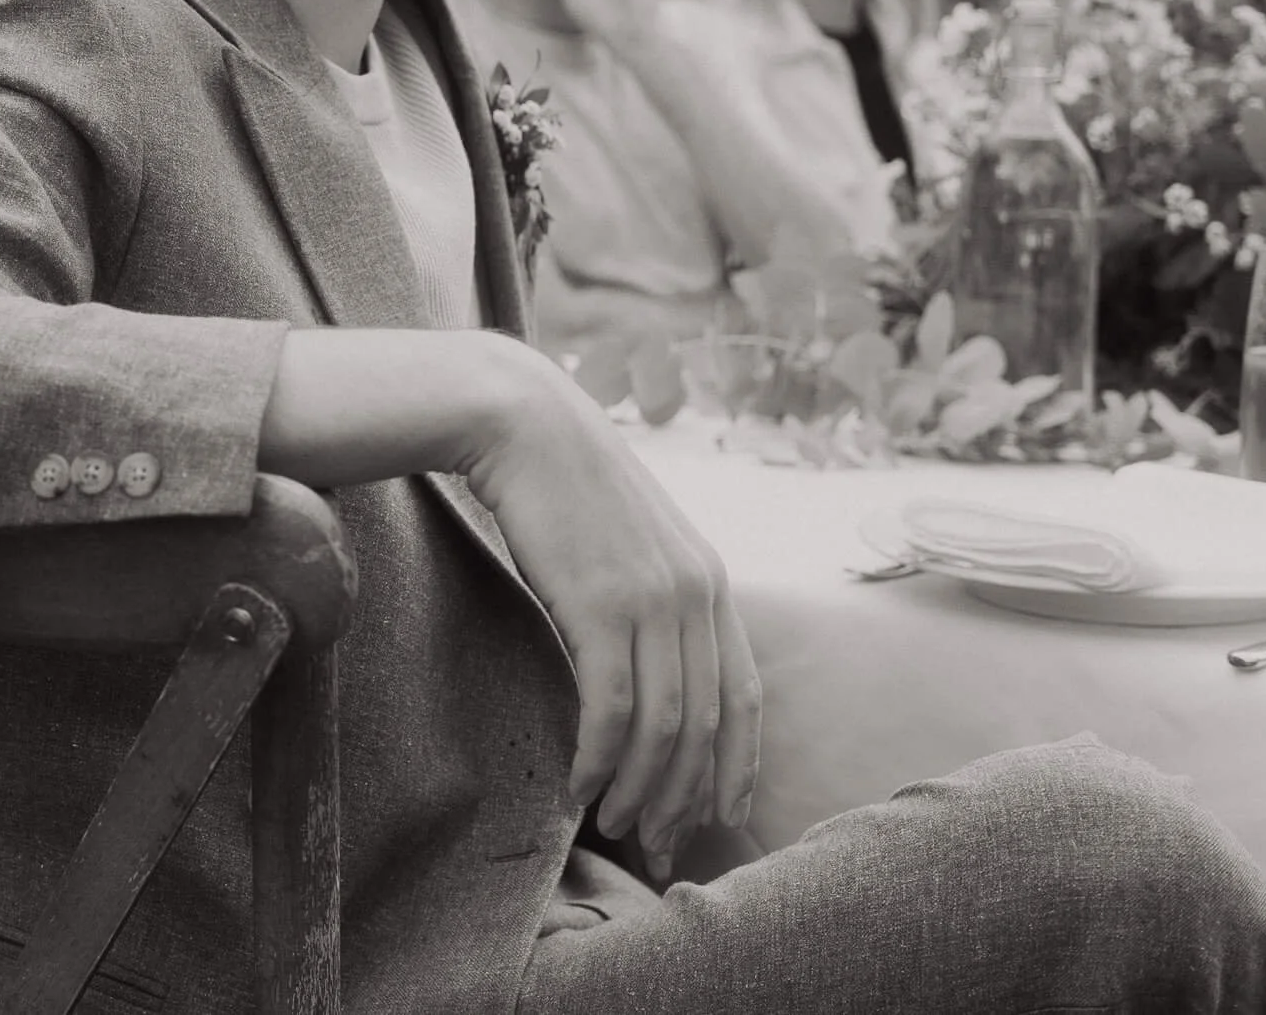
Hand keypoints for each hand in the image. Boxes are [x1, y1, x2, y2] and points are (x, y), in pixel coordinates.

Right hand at [462, 351, 761, 880]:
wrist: (522, 422)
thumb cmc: (563, 480)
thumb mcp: (629, 540)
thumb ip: (651, 595)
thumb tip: (643, 661)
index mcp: (711, 580)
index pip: (743, 696)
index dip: (735, 765)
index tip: (716, 816)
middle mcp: (696, 593)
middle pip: (706, 724)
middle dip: (686, 795)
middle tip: (658, 843)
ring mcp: (652, 599)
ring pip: (663, 726)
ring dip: (640, 788)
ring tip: (615, 825)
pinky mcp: (600, 605)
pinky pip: (610, 708)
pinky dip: (598, 760)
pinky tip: (577, 787)